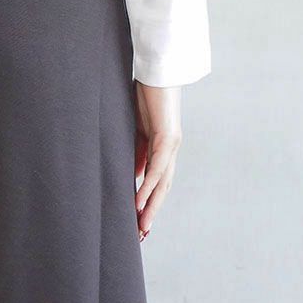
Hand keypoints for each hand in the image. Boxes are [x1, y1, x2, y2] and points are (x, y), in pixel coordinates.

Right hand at [133, 83, 181, 240]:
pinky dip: (148, 186)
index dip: (148, 202)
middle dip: (151, 212)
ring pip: (162, 183)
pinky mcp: (167, 137)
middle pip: (162, 188)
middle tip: (141, 234)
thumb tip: (131, 173)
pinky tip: (140, 201)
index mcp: (161, 147)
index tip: (138, 221)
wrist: (157, 67)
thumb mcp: (134, 127)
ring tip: (142, 226)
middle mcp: (170, 149)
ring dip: (151, 206)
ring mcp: (171, 144)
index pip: (156, 180)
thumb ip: (134, 150)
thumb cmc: (144, 92)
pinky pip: (156, 167)